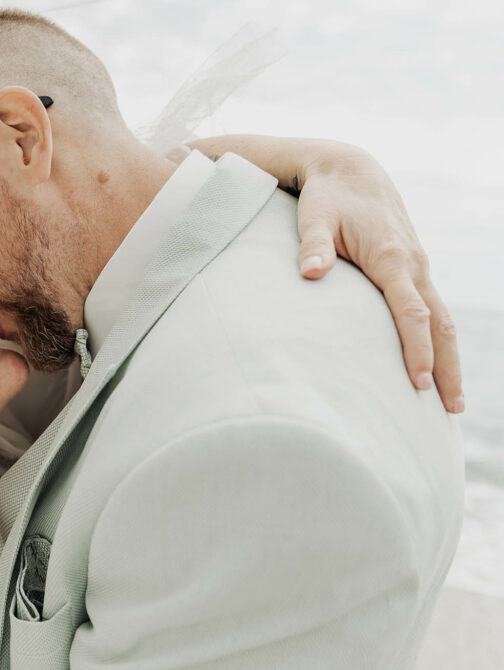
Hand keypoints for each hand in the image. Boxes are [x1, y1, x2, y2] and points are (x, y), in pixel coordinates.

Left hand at [294, 144, 463, 412]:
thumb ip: (313, 246)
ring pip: (443, 319)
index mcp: (392, 257)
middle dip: (447, 367)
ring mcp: (417, 266)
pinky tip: (435, 366)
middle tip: (451, 409)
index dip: (416, 348)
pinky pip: (432, 310)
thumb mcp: (314, 216)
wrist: (348, 169)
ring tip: (451, 402)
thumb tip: (309, 272)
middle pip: (440, 323)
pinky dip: (439, 340)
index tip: (417, 383)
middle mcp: (413, 264)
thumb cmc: (326, 197)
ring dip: (449, 359)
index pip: (411, 312)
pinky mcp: (412, 269)